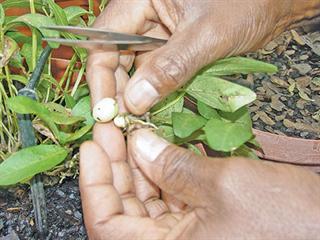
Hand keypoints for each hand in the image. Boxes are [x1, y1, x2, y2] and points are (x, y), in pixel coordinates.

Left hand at [80, 129, 319, 238]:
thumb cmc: (282, 220)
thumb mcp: (222, 186)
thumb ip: (173, 166)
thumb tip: (138, 143)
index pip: (107, 226)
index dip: (94, 185)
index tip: (92, 146)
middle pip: (123, 207)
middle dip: (115, 166)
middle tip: (111, 128)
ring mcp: (185, 233)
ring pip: (144, 198)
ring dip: (136, 164)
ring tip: (130, 130)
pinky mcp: (199, 219)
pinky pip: (167, 194)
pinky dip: (160, 169)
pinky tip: (156, 144)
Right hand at [87, 0, 319, 114]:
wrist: (272, 5)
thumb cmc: (244, 4)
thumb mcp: (206, 35)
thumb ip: (170, 66)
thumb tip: (134, 102)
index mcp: (140, 0)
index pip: (104, 40)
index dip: (101, 76)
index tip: (105, 110)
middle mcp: (142, 17)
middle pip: (115, 57)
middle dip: (118, 91)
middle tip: (122, 124)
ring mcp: (156, 35)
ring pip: (136, 70)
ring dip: (137, 96)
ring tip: (137, 124)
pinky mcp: (171, 51)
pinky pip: (156, 74)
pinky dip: (155, 93)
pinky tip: (154, 113)